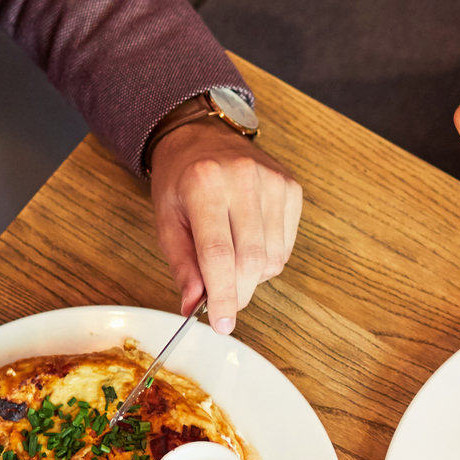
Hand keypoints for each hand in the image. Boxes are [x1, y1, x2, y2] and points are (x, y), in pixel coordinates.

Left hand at [150, 122, 301, 333]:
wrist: (202, 136)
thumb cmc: (180, 181)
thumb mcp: (167, 221)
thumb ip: (182, 265)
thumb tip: (194, 306)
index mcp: (203, 185)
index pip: (218, 254)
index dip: (222, 295)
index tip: (222, 324)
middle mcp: (242, 178)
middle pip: (251, 260)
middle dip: (238, 292)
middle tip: (225, 301)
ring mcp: (273, 181)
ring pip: (273, 257)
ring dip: (253, 275)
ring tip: (233, 259)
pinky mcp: (292, 187)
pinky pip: (287, 244)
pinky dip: (269, 257)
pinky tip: (249, 241)